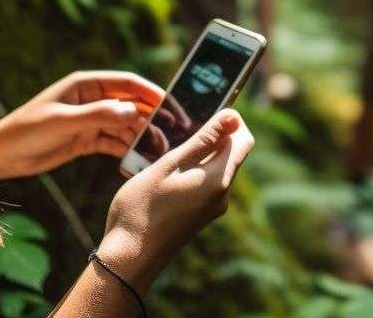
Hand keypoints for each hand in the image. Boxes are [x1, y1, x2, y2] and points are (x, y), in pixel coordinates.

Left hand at [0, 70, 164, 179]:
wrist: (1, 156)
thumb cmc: (26, 130)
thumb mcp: (63, 121)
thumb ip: (98, 115)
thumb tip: (134, 112)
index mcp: (87, 85)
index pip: (128, 84)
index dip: (152, 94)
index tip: (173, 106)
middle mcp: (94, 100)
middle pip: (132, 106)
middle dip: (153, 118)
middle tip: (175, 133)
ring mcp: (92, 121)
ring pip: (127, 126)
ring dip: (143, 138)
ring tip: (160, 152)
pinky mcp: (88, 140)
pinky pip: (115, 143)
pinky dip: (128, 151)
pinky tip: (139, 162)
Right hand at [98, 110, 255, 291]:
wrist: (129, 259)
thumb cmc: (142, 208)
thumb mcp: (168, 165)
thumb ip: (202, 140)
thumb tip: (234, 116)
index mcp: (218, 180)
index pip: (244, 140)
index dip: (230, 122)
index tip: (204, 112)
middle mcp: (222, 195)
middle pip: (230, 154)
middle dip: (210, 137)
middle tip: (177, 129)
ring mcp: (212, 208)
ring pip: (215, 169)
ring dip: (197, 154)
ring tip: (164, 151)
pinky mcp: (201, 216)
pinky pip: (205, 184)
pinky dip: (191, 171)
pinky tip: (164, 172)